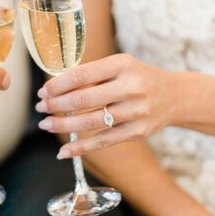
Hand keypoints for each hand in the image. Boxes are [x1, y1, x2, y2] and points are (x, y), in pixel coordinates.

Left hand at [36, 54, 177, 156]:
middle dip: (56, 105)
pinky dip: (81, 148)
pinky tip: (64, 151)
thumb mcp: (119, 66)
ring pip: (91, 122)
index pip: (81, 75)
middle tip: (40, 108)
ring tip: (46, 124)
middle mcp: (131, 87)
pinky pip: (104, 141)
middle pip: (83, 100)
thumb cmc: (137, 78)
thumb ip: (92, 75)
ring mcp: (136, 111)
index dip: (57, 85)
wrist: (174, 95)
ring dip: (63, 126)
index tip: (43, 91)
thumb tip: (54, 88)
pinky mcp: (138, 132)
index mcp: (122, 64)